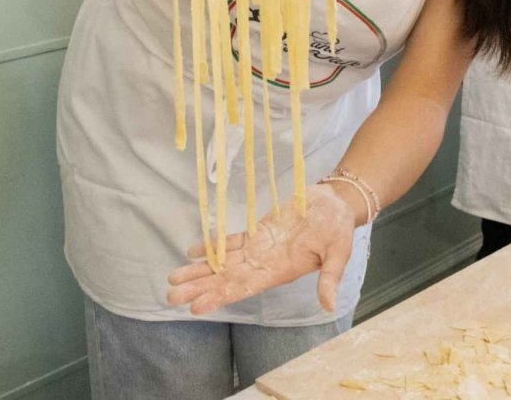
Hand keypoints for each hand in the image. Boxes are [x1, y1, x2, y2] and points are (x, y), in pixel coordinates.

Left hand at [167, 183, 357, 315]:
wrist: (336, 204)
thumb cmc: (339, 229)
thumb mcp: (339, 253)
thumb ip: (330, 277)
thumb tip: (328, 305)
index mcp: (280, 272)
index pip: (244, 288)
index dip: (219, 297)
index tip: (196, 307)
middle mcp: (264, 264)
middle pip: (225, 279)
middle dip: (199, 287)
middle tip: (170, 296)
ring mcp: (259, 248)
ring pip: (223, 262)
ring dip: (198, 270)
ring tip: (173, 279)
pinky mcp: (258, 232)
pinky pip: (231, 241)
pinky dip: (211, 246)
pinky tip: (192, 252)